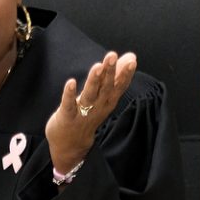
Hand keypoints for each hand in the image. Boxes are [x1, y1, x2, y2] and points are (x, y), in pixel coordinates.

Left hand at [45, 50, 137, 175]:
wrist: (71, 145)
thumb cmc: (88, 115)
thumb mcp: (104, 96)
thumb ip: (116, 76)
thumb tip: (131, 56)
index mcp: (107, 101)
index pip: (119, 87)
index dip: (125, 74)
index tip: (131, 61)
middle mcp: (98, 107)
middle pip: (105, 88)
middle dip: (109, 72)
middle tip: (112, 55)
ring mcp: (83, 112)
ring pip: (90, 95)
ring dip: (93, 80)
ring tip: (97, 66)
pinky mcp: (67, 116)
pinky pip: (69, 105)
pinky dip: (70, 94)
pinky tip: (71, 82)